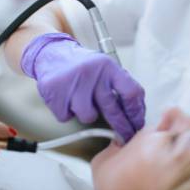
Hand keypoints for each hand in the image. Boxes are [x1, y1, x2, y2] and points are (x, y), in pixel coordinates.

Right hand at [21, 33, 144, 141]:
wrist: (53, 54)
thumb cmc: (83, 65)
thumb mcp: (105, 66)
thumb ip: (120, 84)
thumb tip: (137, 111)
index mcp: (108, 66)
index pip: (131, 92)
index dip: (136, 112)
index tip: (137, 123)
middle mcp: (92, 73)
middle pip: (112, 109)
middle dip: (121, 127)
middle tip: (124, 136)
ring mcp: (73, 83)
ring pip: (88, 116)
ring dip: (87, 114)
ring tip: (81, 100)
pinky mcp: (55, 93)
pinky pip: (67, 117)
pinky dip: (67, 112)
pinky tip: (66, 99)